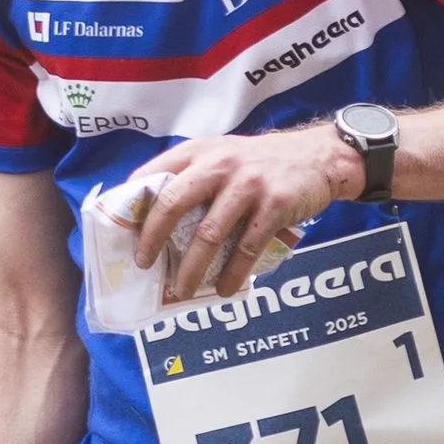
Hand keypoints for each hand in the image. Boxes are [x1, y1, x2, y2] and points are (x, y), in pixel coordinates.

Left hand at [134, 124, 361, 303]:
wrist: (319, 157)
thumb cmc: (262, 163)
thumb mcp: (223, 154)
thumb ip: (192, 176)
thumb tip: (153, 219)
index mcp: (199, 151)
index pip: (152, 174)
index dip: (133, 205)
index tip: (123, 233)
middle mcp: (219, 164)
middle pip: (172, 203)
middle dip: (152, 239)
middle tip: (144, 265)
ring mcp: (247, 185)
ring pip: (208, 235)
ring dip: (191, 269)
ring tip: (181, 292)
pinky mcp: (274, 206)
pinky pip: (246, 249)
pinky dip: (232, 275)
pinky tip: (224, 290)